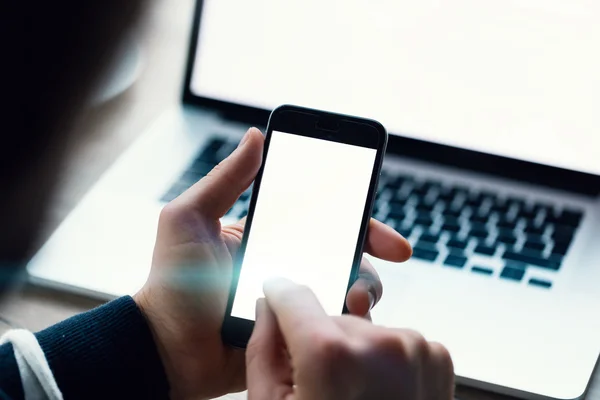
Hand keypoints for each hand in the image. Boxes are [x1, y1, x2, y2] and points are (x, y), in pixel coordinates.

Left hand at [134, 127, 411, 398]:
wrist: (166, 349)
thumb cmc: (171, 283)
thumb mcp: (189, 220)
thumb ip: (224, 180)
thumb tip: (256, 136)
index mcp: (271, 234)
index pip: (322, 216)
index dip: (357, 213)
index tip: (379, 214)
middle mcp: (289, 264)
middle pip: (348, 250)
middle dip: (376, 248)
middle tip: (397, 251)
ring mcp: (296, 299)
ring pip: (349, 287)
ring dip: (364, 285)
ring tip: (353, 296)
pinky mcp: (296, 332)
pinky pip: (333, 324)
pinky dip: (347, 321)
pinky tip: (344, 322)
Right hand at [247, 278, 454, 399]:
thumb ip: (262, 350)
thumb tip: (266, 310)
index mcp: (331, 356)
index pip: (293, 294)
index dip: (278, 294)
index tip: (275, 295)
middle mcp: (379, 344)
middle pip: (328, 319)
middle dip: (318, 342)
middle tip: (321, 386)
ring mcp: (413, 349)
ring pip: (362, 330)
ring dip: (353, 353)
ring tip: (354, 397)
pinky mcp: (435, 357)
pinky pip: (392, 341)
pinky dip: (381, 361)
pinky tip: (377, 395)